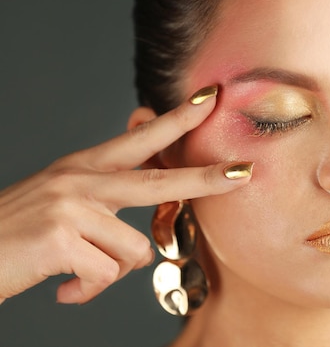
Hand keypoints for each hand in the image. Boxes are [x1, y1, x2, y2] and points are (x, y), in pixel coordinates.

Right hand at [0, 86, 249, 304]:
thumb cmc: (19, 236)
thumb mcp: (63, 206)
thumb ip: (106, 207)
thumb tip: (145, 241)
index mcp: (84, 168)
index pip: (141, 138)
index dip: (179, 119)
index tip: (211, 99)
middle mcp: (80, 180)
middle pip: (160, 180)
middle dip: (207, 179)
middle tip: (246, 173)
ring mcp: (70, 206)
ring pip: (133, 252)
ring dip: (108, 273)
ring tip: (77, 272)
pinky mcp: (59, 237)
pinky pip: (105, 276)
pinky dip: (86, 292)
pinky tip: (63, 286)